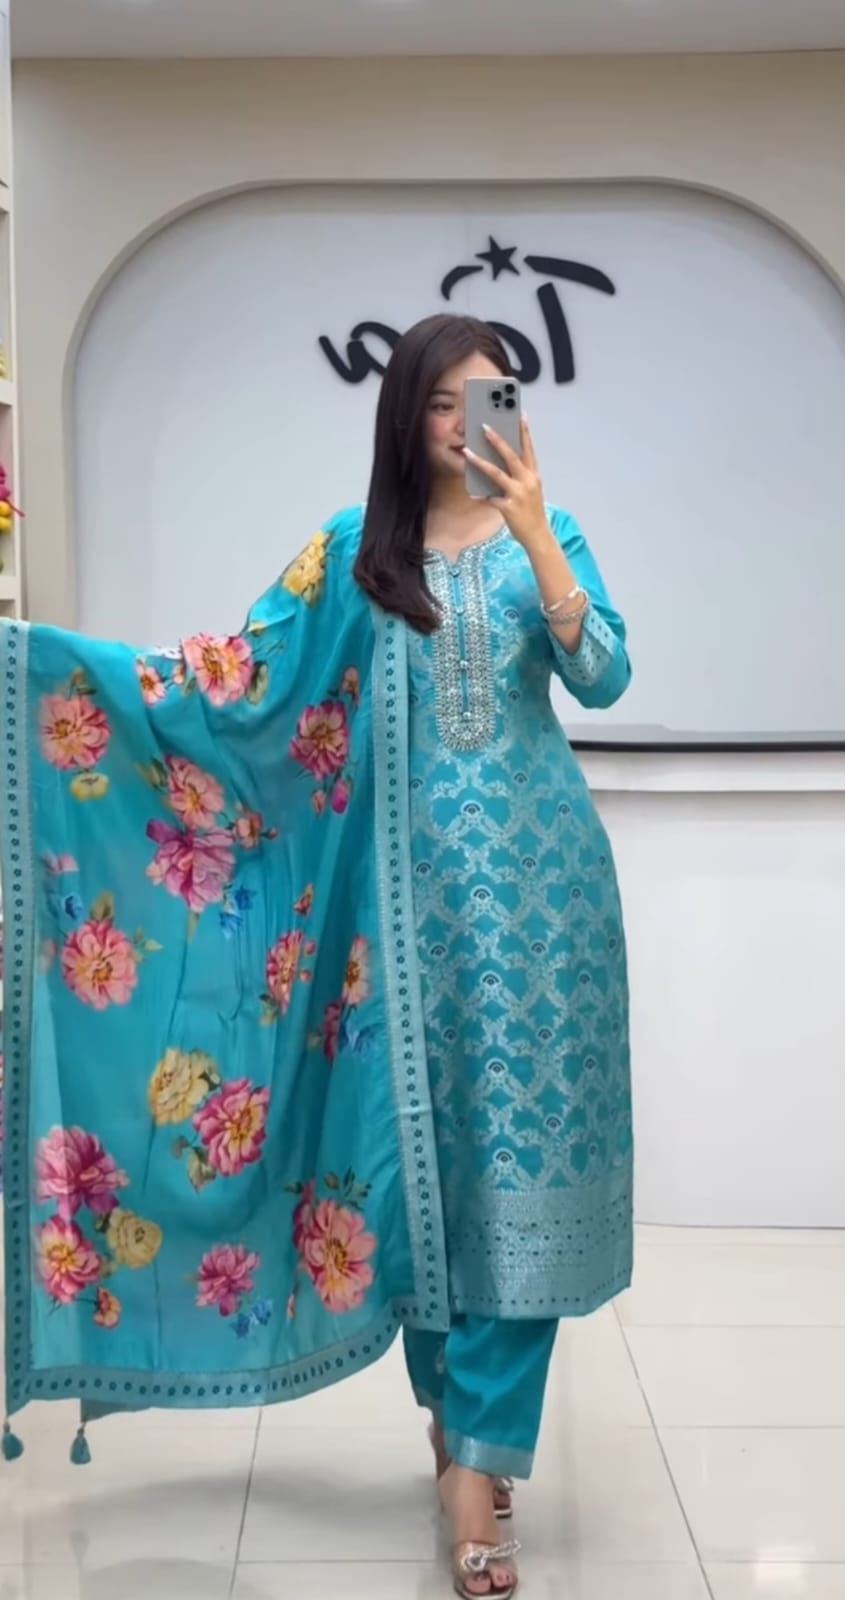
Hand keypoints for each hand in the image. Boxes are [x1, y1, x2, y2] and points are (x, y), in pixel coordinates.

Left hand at [463, 416, 550, 549]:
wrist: (538, 536)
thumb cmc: (531, 512)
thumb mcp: (530, 490)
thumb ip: (518, 476)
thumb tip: (498, 464)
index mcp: (534, 475)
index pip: (529, 449)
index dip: (524, 432)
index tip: (520, 415)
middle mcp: (528, 481)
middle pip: (511, 456)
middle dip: (497, 440)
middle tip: (485, 426)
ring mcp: (518, 494)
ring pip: (496, 473)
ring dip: (480, 461)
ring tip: (467, 451)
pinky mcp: (508, 507)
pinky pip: (489, 497)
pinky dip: (479, 493)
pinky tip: (471, 490)